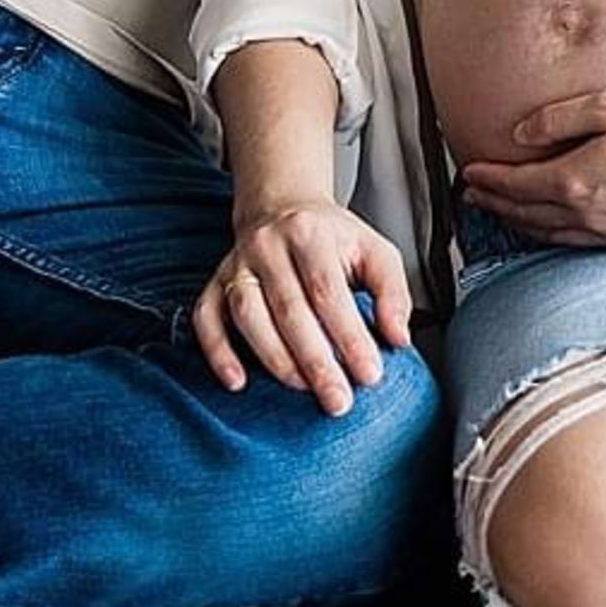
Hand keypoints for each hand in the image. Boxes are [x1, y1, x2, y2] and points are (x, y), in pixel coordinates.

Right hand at [193, 199, 412, 415]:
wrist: (281, 206)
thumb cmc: (332, 238)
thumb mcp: (374, 250)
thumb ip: (393, 292)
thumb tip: (398, 338)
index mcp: (310, 233)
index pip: (328, 291)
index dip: (349, 336)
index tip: (370, 375)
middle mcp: (268, 246)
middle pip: (289, 309)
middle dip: (316, 361)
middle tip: (338, 401)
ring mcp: (236, 264)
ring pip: (248, 315)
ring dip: (275, 359)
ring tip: (302, 389)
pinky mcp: (215, 282)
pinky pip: (207, 318)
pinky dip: (218, 353)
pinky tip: (237, 382)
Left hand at [462, 86, 605, 248]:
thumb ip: (556, 119)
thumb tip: (519, 136)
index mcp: (575, 180)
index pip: (516, 186)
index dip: (488, 180)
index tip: (469, 174)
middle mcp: (588, 214)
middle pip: (527, 216)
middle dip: (495, 206)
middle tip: (474, 197)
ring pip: (551, 235)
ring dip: (521, 225)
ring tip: (503, 214)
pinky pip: (580, 243)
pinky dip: (554, 236)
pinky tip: (553, 227)